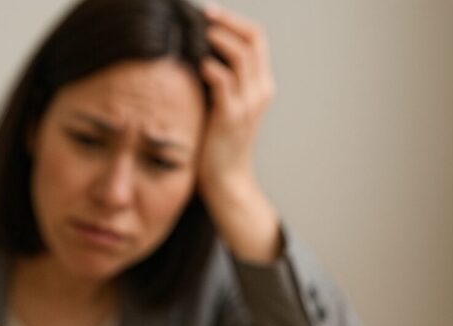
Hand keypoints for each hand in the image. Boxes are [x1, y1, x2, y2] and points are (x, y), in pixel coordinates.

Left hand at [197, 4, 281, 262]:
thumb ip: (217, 82)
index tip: (208, 13)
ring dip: (216, 39)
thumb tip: (193, 54)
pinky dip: (208, 66)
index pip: (256, 38)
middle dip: (226, 22)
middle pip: (252, 38)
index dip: (233, 21)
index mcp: (261, 85)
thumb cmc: (216, 145)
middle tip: (201, 15)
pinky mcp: (232, 116)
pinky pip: (223, 81)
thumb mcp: (222, 107)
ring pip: (241, 54)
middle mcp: (260, 90)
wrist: (226, 182)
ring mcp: (249, 103)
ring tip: (195, 35)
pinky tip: (192, 64)